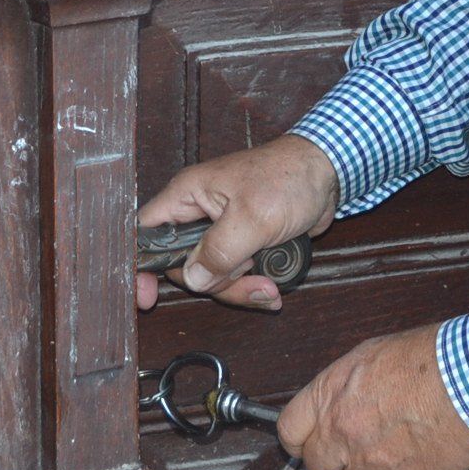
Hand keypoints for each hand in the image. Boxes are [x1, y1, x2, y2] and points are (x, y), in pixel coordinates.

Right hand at [135, 133, 338, 310]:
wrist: (327, 173)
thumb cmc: (289, 179)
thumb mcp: (252, 218)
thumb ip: (219, 251)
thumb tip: (194, 279)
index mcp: (188, 195)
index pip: (146, 233)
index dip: (141, 265)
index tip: (147, 296)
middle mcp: (200, 213)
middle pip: (184, 265)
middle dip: (214, 283)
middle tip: (246, 278)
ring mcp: (222, 230)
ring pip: (212, 275)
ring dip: (240, 287)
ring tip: (269, 285)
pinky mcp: (244, 242)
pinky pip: (236, 274)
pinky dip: (253, 284)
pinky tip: (274, 283)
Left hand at [278, 323, 468, 469]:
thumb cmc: (428, 358)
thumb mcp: (372, 354)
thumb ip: (346, 384)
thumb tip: (340, 398)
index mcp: (330, 395)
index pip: (289, 430)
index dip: (298, 438)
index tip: (305, 442)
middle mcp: (342, 433)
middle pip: (316, 465)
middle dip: (332, 458)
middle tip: (352, 447)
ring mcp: (371, 464)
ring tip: (395, 446)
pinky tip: (416, 462)